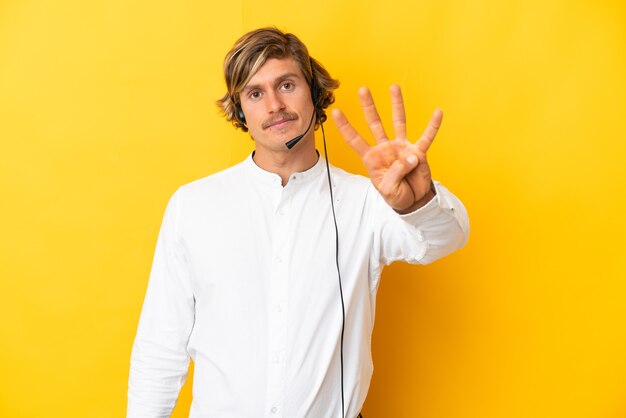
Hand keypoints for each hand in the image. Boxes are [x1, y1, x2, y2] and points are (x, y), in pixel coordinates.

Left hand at [332, 85, 441, 213]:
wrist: (413, 201)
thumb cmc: (396, 195)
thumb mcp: (389, 190)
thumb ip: (395, 174)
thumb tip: (409, 156)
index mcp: (372, 158)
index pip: (355, 139)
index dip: (345, 127)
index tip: (336, 112)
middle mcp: (385, 148)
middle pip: (375, 123)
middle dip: (368, 106)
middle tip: (363, 89)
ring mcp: (402, 147)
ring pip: (398, 121)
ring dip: (396, 104)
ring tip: (394, 87)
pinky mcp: (418, 152)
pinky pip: (427, 137)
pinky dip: (433, 126)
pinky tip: (438, 113)